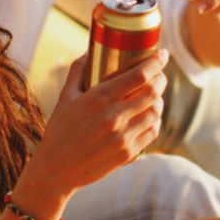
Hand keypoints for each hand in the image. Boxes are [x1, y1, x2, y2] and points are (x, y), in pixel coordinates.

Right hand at [30, 51, 168, 194]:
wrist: (56, 169)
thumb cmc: (59, 130)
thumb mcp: (65, 97)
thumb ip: (77, 71)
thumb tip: (89, 49)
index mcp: (98, 98)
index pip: (138, 76)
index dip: (155, 63)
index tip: (163, 54)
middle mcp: (113, 117)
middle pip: (152, 92)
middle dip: (161, 78)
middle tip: (160, 73)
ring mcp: (122, 137)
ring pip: (155, 112)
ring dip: (160, 100)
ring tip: (156, 94)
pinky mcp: (127, 153)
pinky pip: (152, 132)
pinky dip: (156, 120)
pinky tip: (151, 115)